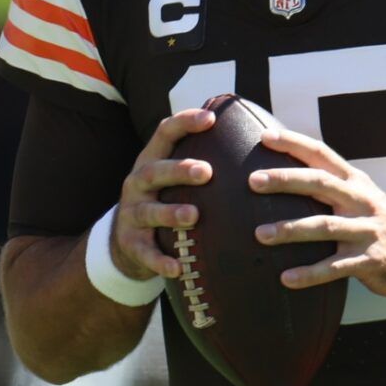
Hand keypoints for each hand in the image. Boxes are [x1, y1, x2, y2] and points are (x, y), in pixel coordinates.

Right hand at [109, 107, 215, 279]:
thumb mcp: (175, 178)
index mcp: (152, 160)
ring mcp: (132, 213)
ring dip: (171, 213)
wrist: (128, 241)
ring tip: (194, 216)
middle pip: (155, 170)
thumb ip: (204, 160)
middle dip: (179, 169)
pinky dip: (160, 260)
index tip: (211, 118)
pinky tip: (177, 267)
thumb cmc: (167, 200)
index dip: (185, 122)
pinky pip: (145, 252)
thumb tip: (258, 135)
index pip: (165, 132)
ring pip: (149, 211)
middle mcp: (138, 182)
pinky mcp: (131, 243)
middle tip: (207, 172)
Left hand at [248, 127, 385, 298]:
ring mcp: (367, 230)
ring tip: (260, 235)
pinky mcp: (370, 260)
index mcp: (355, 182)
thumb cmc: (379, 222)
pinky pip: (335, 267)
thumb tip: (285, 174)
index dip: (294, 143)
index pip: (323, 154)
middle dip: (286, 180)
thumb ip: (332, 185)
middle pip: (321, 184)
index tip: (265, 137)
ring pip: (325, 226)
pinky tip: (286, 279)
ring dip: (290, 229)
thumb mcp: (361, 196)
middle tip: (253, 181)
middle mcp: (361, 201)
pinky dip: (310, 274)